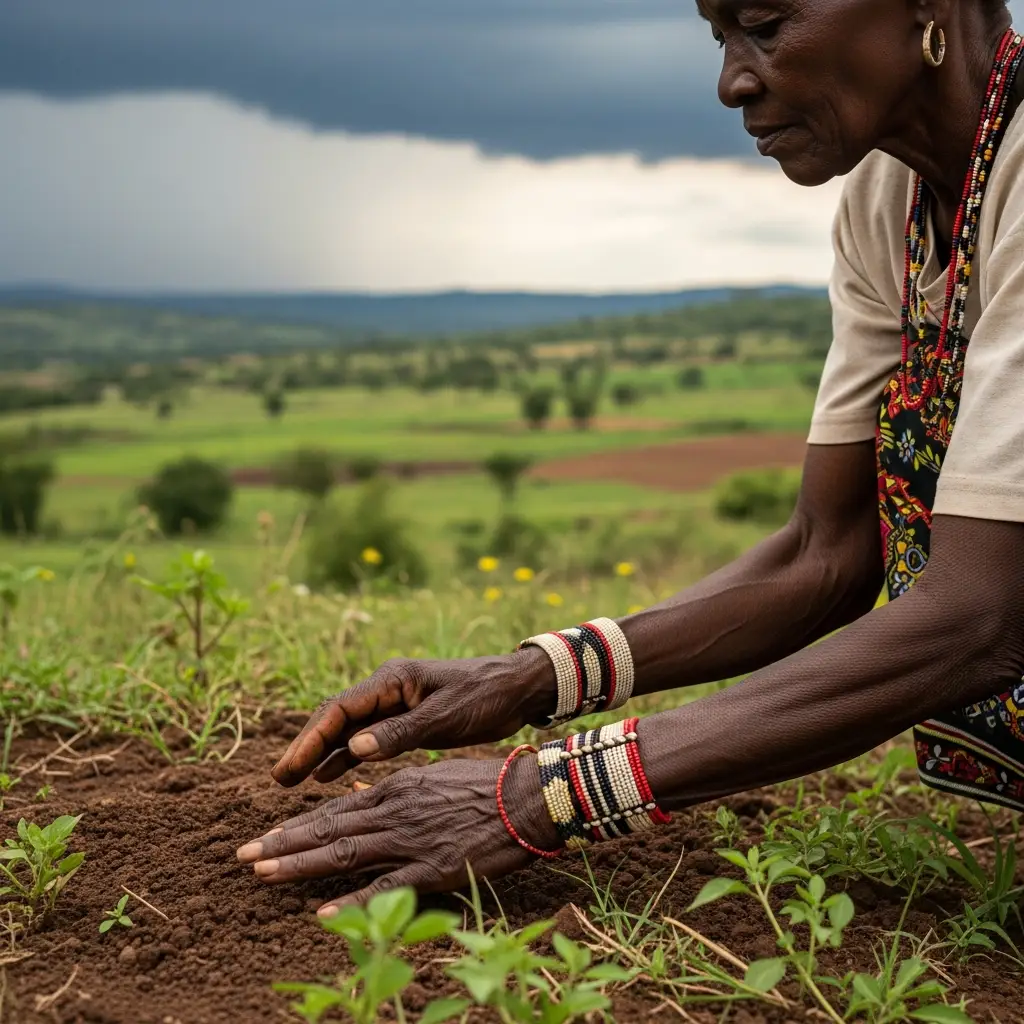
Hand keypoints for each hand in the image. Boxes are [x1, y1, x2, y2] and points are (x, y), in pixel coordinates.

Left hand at [236, 756, 560, 914]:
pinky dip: (350, 901)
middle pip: (327, 829)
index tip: (266, 835)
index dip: (297, 825)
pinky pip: (383, 889)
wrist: (528, 797)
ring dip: (298, 864)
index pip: (335, 808)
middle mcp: (394, 810)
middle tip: (243, 854)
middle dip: (282, 842)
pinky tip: (320, 913)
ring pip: (343, 853)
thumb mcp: (433, 776)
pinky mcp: (431, 868)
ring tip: (262, 871)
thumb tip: (361, 792)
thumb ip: (396, 789)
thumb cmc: (486, 784)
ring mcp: (410, 840)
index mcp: (395, 787)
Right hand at [271, 649, 555, 785]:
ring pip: (348, 730)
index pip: (339, 709)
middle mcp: (387, 689)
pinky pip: (367, 738)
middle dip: (307, 747)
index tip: (288, 766)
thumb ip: (400, 733)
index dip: (310, 738)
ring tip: (292, 782)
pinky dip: (347, 756)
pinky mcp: (406, 718)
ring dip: (322, 753)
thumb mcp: (444, 717)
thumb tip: (354, 748)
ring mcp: (395, 703)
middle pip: (336, 719)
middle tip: (278, 779)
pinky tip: (327, 777)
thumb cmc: (484, 697)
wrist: (517, 688)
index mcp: (393, 680)